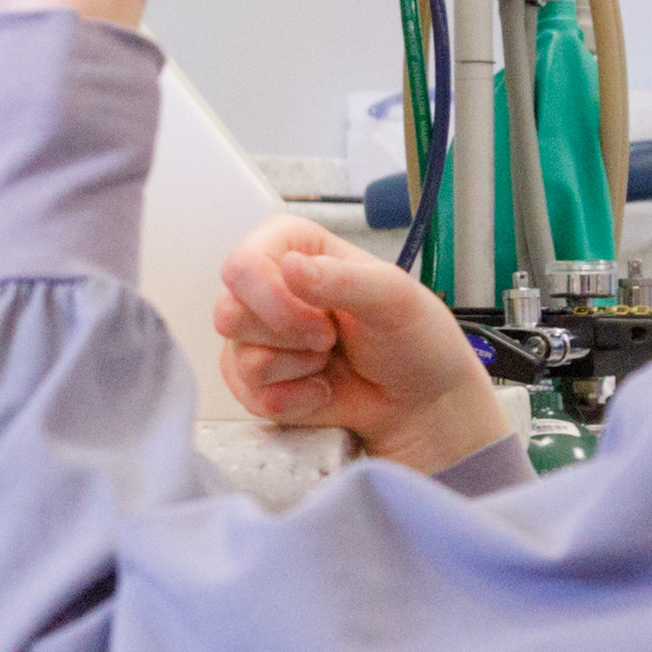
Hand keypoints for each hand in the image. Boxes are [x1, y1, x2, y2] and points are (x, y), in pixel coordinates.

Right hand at [216, 214, 501, 474]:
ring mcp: (259, 338)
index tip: (325, 323)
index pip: (242, 266)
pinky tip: (323, 390)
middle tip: (331, 341)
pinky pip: (247, 396)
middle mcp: (268, 288)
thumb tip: (291, 267)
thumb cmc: (415, 340)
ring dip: (294, 369)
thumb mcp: (394, 298)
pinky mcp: (258, 383)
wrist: (423, 403)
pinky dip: (293, 401)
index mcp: (293, 248)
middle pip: (228, 312)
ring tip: (330, 362)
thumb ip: (343, 279)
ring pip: (237, 358)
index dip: (274, 300)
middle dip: (287, 337)